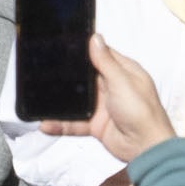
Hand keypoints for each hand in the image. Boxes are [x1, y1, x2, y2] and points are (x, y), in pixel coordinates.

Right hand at [42, 34, 176, 160]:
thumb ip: (106, 62)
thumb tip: (95, 37)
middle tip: (42, 65)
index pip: (100, 54)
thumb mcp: (122, 82)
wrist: (146, 148)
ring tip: (38, 95)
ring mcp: (102, 106)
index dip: (84, 49)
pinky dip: (61, 123)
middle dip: (66, 73)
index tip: (62, 42)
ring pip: (76, 99)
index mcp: (122, 72)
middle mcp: (111, 86)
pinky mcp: (95, 124)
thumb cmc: (140, 111)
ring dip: (60, 99)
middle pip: (84, 76)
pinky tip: (45, 124)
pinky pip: (74, 122)